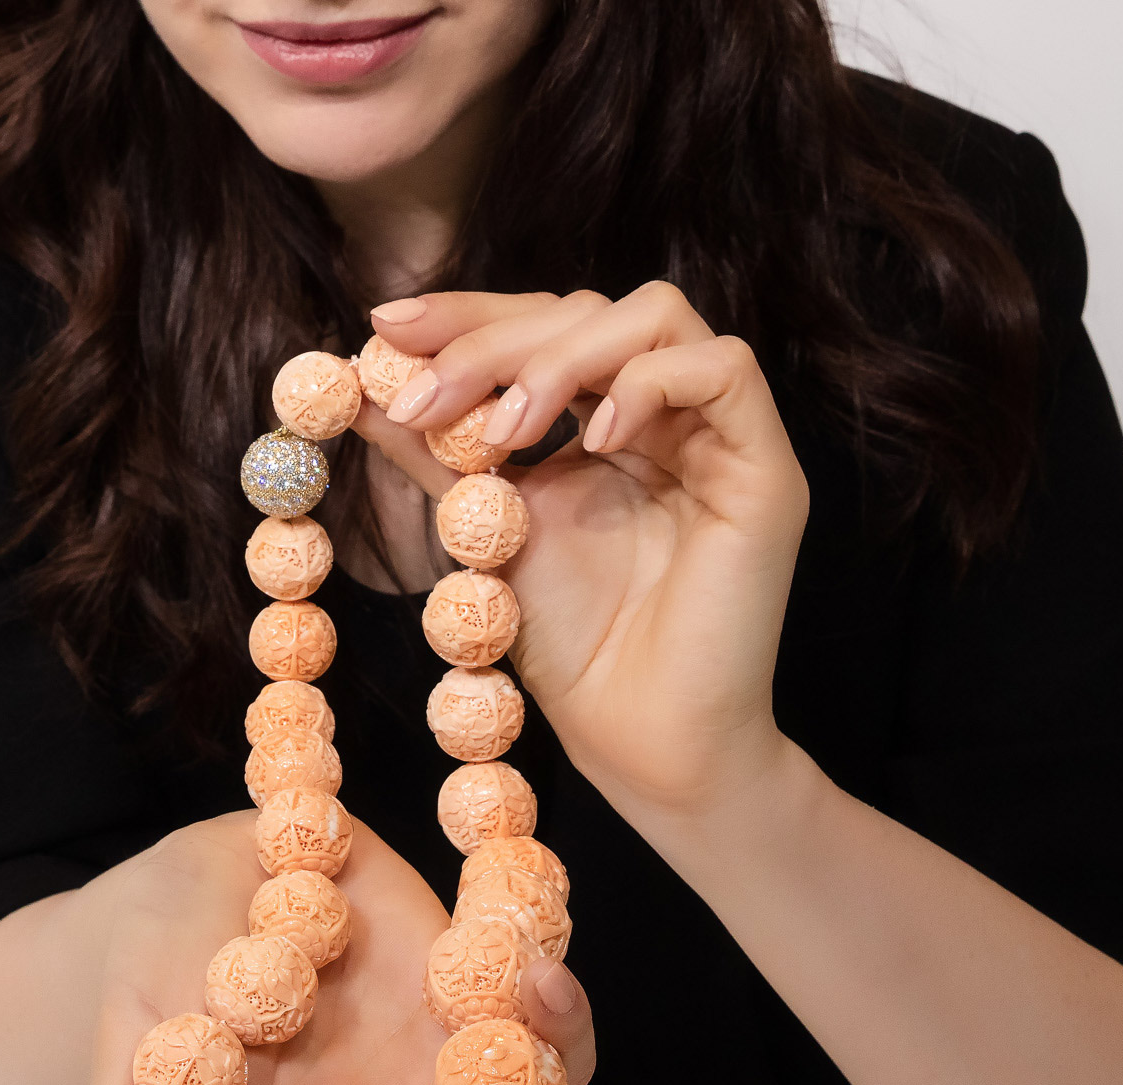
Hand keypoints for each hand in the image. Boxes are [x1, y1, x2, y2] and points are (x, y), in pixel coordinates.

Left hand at [356, 284, 809, 819]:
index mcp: (603, 423)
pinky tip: (592, 442)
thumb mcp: (485, 529)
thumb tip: (356, 385)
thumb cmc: (571, 647)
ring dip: (561, 358)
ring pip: (656, 317)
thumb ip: (434, 453)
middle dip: (494, 340)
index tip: (388, 327)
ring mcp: (718, 437)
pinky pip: (726, 367)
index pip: (543, 326)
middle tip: (424, 392)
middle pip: (589, 310)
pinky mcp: (765, 470)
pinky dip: (648, 384)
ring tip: (503, 436)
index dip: (469, 315)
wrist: (636, 736)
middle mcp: (665, 416)